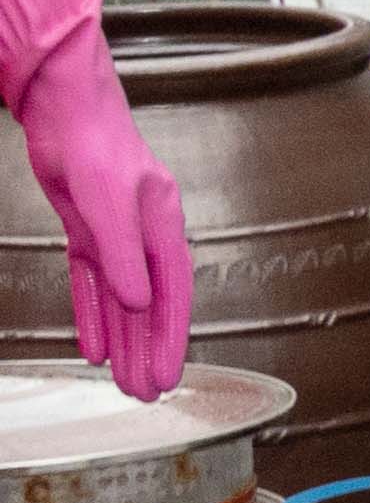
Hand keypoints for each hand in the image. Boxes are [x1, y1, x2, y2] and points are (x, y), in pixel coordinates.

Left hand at [13, 38, 187, 399]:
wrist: (63, 111)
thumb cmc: (96, 145)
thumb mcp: (109, 204)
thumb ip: (124, 255)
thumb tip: (137, 302)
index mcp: (164, 228)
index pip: (172, 296)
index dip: (172, 338)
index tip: (169, 375)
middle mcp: (144, 237)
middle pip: (149, 306)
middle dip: (148, 350)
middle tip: (146, 391)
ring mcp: (116, 236)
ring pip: (120, 301)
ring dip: (122, 339)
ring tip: (123, 380)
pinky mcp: (87, 231)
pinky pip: (91, 283)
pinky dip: (92, 314)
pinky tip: (93, 344)